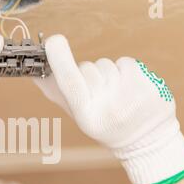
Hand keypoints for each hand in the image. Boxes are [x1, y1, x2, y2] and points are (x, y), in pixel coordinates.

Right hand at [34, 35, 183, 183]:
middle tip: (98, 92)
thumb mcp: (80, 117)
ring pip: (105, 63)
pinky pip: (125, 62)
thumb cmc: (106, 125)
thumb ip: (58, 95)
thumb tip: (35, 74)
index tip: (53, 41)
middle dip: (87, 73)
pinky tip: (130, 88)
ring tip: (117, 94)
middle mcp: (108, 107)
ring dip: (107, 73)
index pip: (70, 82)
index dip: (60, 60)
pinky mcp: (148, 84)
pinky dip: (124, 70)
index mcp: (87, 117)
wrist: (146, 141)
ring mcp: (131, 95)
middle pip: (86, 68)